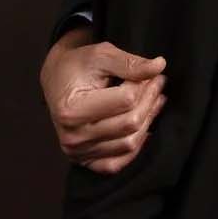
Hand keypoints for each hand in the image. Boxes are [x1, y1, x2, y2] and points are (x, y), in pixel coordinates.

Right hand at [43, 28, 166, 172]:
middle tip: (158, 82)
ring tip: (154, 99)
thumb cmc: (78, 66)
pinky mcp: (85, 161)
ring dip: (148, 120)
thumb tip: (160, 65)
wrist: (57, 81)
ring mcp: (78, 152)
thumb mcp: (101, 55)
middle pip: (131, 123)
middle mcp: (72, 136)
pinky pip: (118, 163)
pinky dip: (135, 146)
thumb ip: (129, 63)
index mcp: (71, 110)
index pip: (127, 100)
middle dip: (150, 100)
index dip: (144, 83)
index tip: (149, 73)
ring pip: (130, 143)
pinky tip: (142, 126)